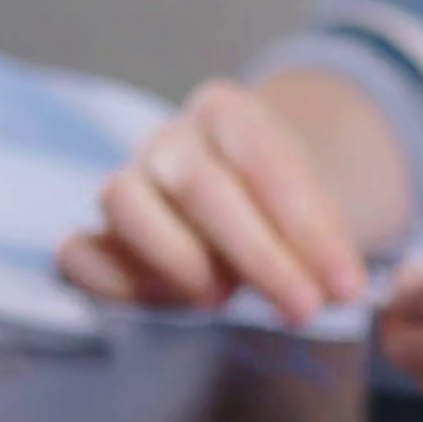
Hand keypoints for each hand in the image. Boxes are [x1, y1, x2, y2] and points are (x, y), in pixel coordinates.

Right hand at [57, 80, 366, 322]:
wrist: (247, 205)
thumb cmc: (285, 209)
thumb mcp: (318, 210)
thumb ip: (323, 242)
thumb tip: (338, 290)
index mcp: (230, 114)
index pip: (265, 160)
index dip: (309, 229)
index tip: (345, 285)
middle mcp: (170, 140)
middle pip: (199, 184)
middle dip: (258, 255)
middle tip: (303, 308)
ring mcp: (128, 182)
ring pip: (122, 201)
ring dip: (177, 258)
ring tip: (221, 300)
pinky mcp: (99, 234)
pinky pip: (76, 251)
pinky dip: (110, 278)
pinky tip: (164, 303)